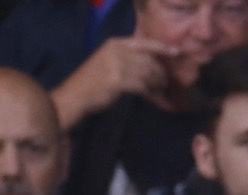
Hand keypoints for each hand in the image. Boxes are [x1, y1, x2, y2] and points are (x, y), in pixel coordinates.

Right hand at [51, 37, 170, 126]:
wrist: (72, 98)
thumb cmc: (88, 84)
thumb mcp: (105, 63)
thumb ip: (124, 59)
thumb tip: (148, 65)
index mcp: (115, 44)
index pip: (144, 42)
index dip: (162, 47)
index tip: (176, 52)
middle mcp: (118, 51)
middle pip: (148, 59)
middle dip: (159, 71)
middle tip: (165, 81)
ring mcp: (118, 65)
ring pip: (147, 72)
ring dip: (156, 82)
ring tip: (160, 89)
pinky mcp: (119, 80)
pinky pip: (141, 85)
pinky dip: (149, 91)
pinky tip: (151, 95)